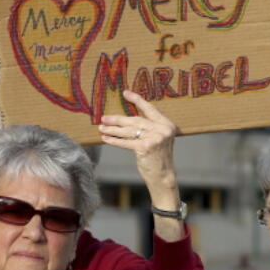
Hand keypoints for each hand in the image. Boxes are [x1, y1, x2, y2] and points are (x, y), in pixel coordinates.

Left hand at [99, 90, 182, 219]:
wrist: (163, 176)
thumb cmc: (158, 157)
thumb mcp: (157, 139)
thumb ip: (148, 128)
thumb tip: (124, 119)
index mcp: (167, 124)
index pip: (149, 109)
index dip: (137, 100)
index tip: (125, 93)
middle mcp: (163, 129)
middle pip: (136, 120)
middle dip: (117, 120)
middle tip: (103, 118)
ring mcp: (155, 138)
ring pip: (129, 131)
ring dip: (113, 130)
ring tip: (101, 128)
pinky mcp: (146, 147)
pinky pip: (126, 142)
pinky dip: (115, 141)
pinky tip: (106, 139)